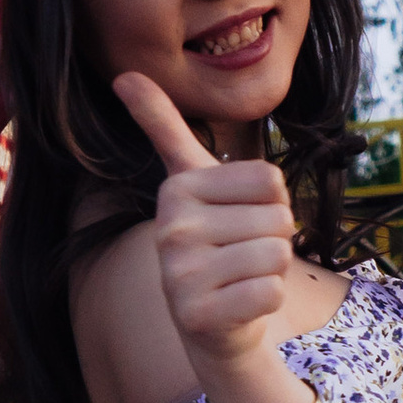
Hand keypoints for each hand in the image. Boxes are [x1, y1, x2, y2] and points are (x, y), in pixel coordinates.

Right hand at [113, 73, 297, 379]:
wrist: (215, 328)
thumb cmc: (218, 246)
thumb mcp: (193, 182)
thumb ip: (164, 128)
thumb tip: (124, 75)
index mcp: (177, 190)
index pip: (271, 179)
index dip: (272, 203)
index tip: (240, 221)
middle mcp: (170, 229)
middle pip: (278, 217)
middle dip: (274, 240)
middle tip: (242, 258)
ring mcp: (178, 276)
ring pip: (277, 254)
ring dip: (273, 272)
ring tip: (241, 280)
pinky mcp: (196, 317)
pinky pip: (271, 292)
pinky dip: (268, 300)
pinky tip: (240, 307)